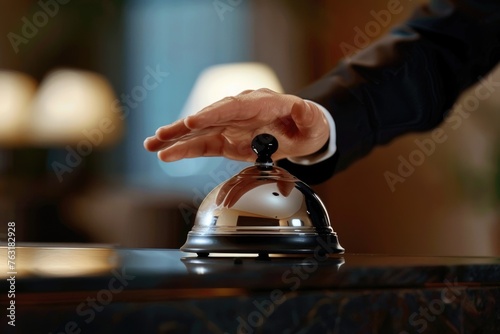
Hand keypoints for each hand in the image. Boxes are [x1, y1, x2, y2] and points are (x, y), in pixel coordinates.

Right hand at [144, 88, 329, 162]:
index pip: (233, 107)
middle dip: (184, 127)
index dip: (212, 114)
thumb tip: (300, 108)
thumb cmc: (306, 123)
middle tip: (162, 135)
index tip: (194, 122)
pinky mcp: (226, 141)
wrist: (302, 132)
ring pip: (200, 132)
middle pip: (209, 117)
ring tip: (153, 145)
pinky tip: (166, 155)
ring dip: (176, 139)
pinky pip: (204, 146)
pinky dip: (186, 151)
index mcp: (260, 103)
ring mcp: (230, 127)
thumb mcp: (312, 119)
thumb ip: (305, 114)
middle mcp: (239, 112)